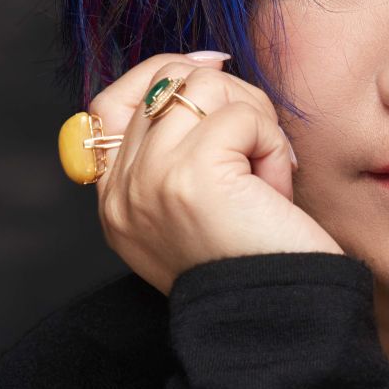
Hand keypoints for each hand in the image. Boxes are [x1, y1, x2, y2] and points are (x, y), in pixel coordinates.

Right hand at [89, 52, 343, 293]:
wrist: (278, 320)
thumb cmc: (259, 263)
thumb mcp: (203, 206)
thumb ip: (182, 150)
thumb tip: (204, 68)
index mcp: (116, 202)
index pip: (110, 102)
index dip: (165, 72)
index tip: (217, 67)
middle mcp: (122, 192)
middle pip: (167, 82)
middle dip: (231, 99)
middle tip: (262, 148)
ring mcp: (149, 181)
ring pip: (204, 87)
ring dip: (256, 123)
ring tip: (268, 180)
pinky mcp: (190, 176)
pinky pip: (241, 116)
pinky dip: (274, 147)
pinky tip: (277, 191)